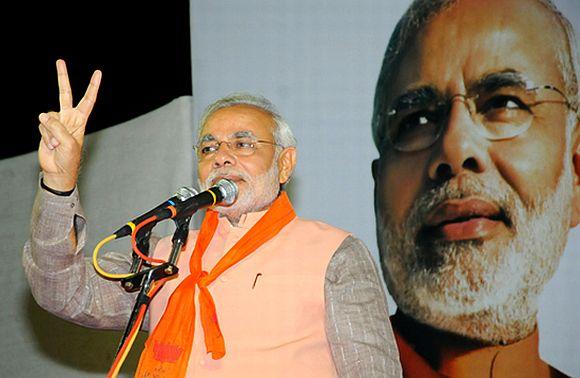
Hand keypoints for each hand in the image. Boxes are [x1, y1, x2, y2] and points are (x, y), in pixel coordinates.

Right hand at [38, 59, 101, 191]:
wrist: (58, 171)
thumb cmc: (69, 159)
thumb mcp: (68, 143)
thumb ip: (57, 127)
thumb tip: (43, 115)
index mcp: (80, 120)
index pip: (88, 99)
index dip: (92, 86)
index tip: (98, 73)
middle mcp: (68, 118)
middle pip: (65, 93)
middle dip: (62, 77)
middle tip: (60, 61)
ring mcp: (56, 122)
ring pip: (48, 117)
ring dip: (50, 132)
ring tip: (56, 145)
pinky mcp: (45, 129)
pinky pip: (41, 126)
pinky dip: (44, 136)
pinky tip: (50, 145)